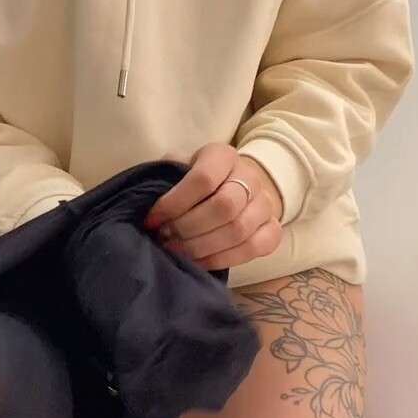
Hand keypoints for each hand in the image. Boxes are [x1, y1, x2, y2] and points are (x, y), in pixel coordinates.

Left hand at [143, 144, 283, 270]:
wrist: (233, 186)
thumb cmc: (195, 180)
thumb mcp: (177, 168)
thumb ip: (164, 179)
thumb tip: (145, 205)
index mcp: (222, 156)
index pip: (203, 179)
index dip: (174, 203)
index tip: (152, 220)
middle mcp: (250, 176)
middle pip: (224, 207)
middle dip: (188, 228)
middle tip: (166, 238)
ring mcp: (265, 204)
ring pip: (238, 231)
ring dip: (201, 247)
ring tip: (178, 251)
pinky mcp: (272, 229)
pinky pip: (253, 249)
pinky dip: (222, 259)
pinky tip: (198, 262)